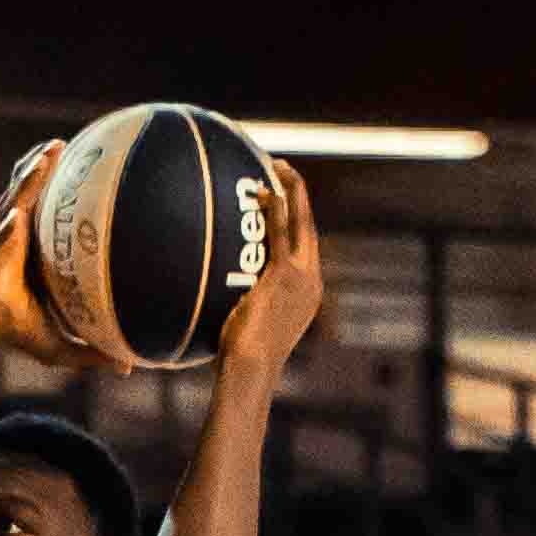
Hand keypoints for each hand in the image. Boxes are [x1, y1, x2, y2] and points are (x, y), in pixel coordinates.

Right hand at [0, 144, 61, 364]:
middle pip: (14, 196)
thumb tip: (121, 367)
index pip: (25, 202)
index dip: (43, 176)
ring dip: (21, 189)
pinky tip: (14, 219)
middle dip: (36, 168)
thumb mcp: (35, 336)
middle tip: (59, 143)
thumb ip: (77, 349)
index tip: (67, 150)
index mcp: (5, 246)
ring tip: (42, 164)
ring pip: (1, 215)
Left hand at [223, 154, 323, 377]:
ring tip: (277, 166)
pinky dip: (273, 208)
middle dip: (300, 194)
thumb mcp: (249, 326)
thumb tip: (225, 297)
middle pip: (309, 227)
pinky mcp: (284, 275)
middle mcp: (310, 281)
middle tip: (285, 170)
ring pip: (300, 221)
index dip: (296, 220)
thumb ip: (246, 304)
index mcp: (306, 293)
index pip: (304, 248)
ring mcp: (301, 277)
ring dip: (290, 190)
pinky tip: (263, 190)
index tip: (283, 201)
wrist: (250, 370)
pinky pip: (279, 232)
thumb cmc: (241, 359)